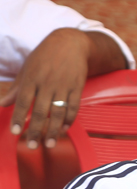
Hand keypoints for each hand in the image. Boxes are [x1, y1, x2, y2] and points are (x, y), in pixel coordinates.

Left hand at [2, 28, 100, 145]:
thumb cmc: (44, 56)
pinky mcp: (77, 87)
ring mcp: (64, 86)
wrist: (70, 43)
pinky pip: (73, 107)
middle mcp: (47, 83)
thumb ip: (17, 88)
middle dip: (35, 130)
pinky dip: (69, 119)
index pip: (23, 101)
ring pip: (58, 112)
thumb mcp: (27, 68)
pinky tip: (64, 129)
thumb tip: (3, 104)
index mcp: (32, 78)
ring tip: (50, 143)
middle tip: (32, 145)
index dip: (18, 117)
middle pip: (40, 111)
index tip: (15, 132)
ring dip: (54, 130)